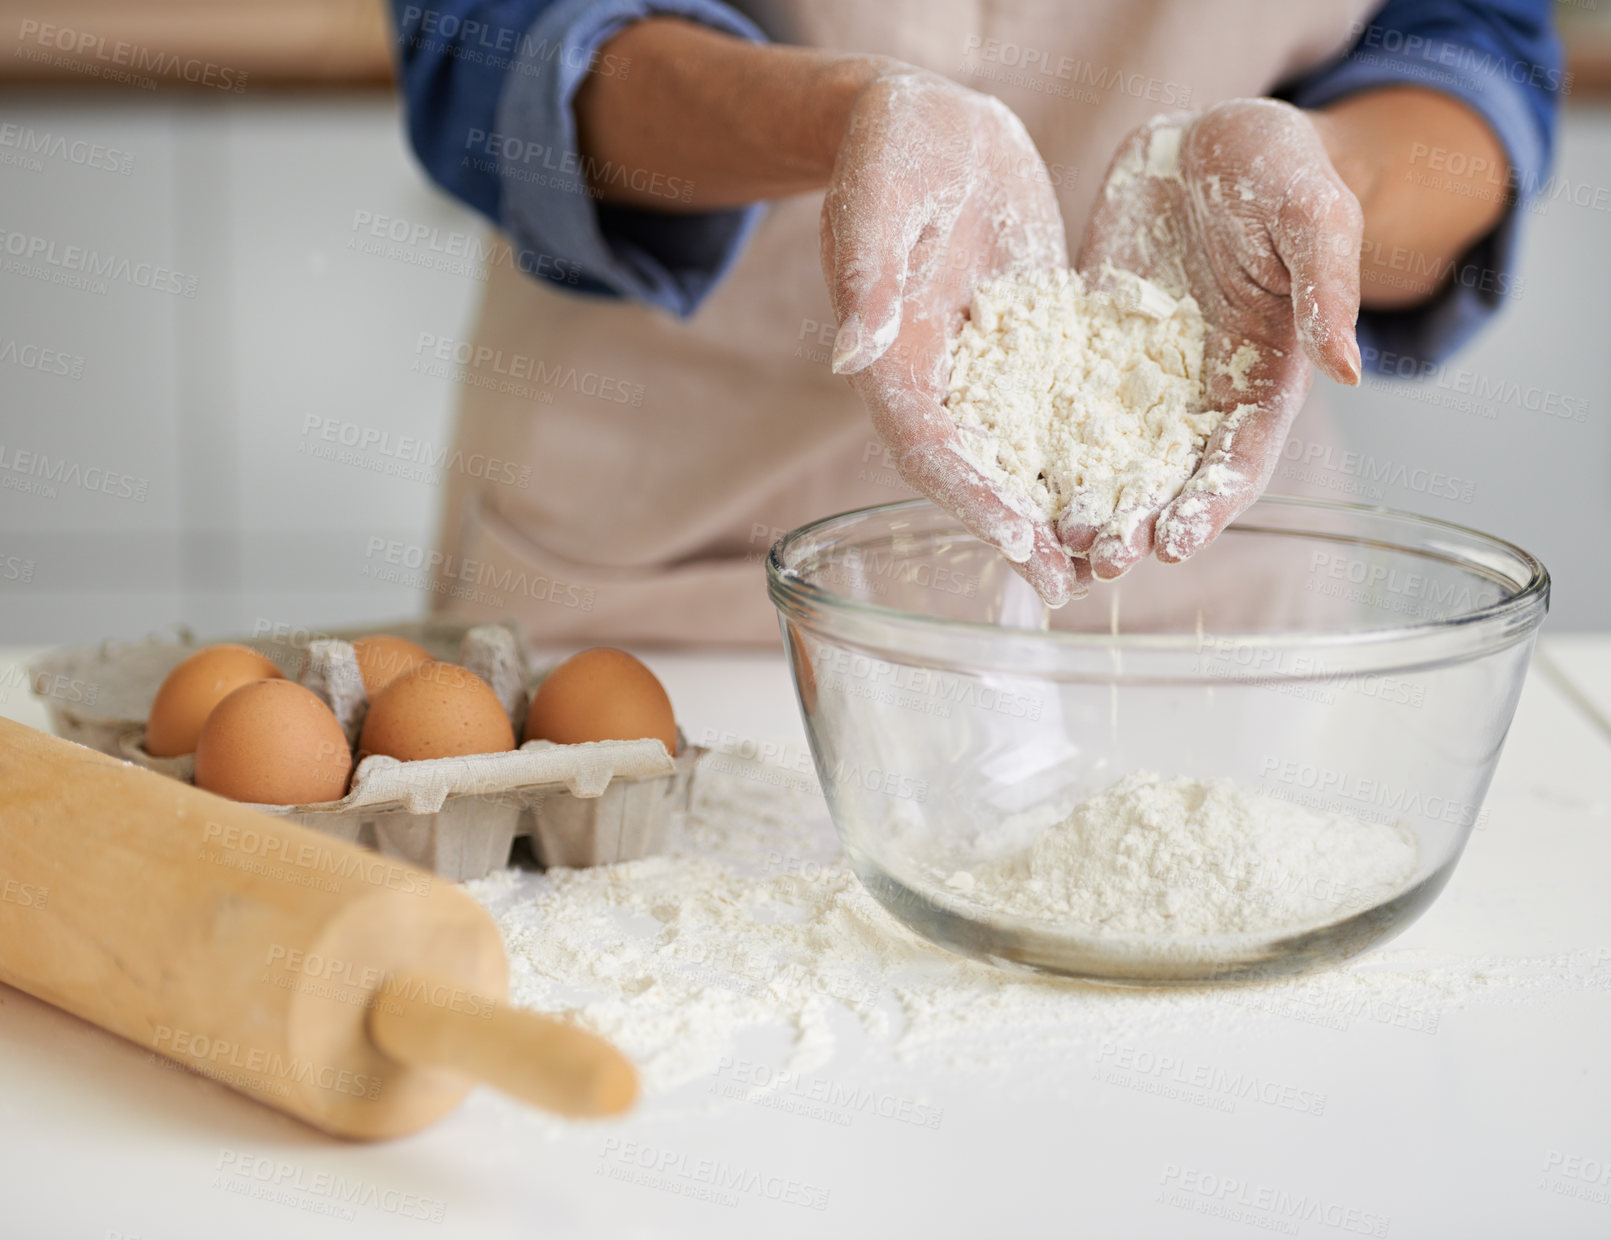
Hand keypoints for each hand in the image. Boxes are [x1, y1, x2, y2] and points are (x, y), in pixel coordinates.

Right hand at [820, 71, 1087, 606]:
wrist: (935, 126)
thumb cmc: (892, 150)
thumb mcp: (878, 200)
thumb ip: (868, 276)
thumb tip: (855, 352)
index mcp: (888, 357)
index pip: (923, 445)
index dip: (966, 497)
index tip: (1015, 540)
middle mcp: (935, 380)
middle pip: (972, 474)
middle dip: (1018, 531)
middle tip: (1069, 585)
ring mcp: (984, 369)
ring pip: (1018, 455)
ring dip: (1058, 507)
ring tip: (1107, 559)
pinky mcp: (1029, 347)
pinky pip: (1057, 409)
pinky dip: (1090, 450)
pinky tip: (1138, 483)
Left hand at [1072, 98, 1363, 578]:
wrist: (1206, 137)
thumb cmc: (1279, 167)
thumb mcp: (1314, 211)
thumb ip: (1327, 288)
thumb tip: (1350, 370)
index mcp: (1266, 376)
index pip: (1240, 460)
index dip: (1210, 507)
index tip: (1177, 545)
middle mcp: (1201, 392)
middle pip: (1170, 478)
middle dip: (1139, 524)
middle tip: (1102, 561)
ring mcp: (1143, 376)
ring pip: (1115, 458)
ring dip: (1091, 502)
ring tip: (1057, 540)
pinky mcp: (1093, 350)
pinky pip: (1066, 406)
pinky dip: (1046, 447)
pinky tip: (1016, 478)